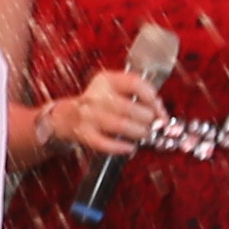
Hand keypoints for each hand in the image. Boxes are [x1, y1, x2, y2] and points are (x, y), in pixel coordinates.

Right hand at [38, 64, 163, 159]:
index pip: (135, 83)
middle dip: (147, 120)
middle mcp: (96, 95)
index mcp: (106, 80)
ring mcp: (88, 115)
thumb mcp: (114, 90)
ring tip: (144, 135)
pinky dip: (121, 147)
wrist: (66, 116)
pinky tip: (130, 147)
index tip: (161, 111)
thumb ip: (138, 96)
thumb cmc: (98, 103)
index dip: (153, 99)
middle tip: (153, 126)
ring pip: (120, 125)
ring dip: (138, 133)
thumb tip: (162, 115)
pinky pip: (105, 142)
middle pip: (130, 107)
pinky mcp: (84, 133)